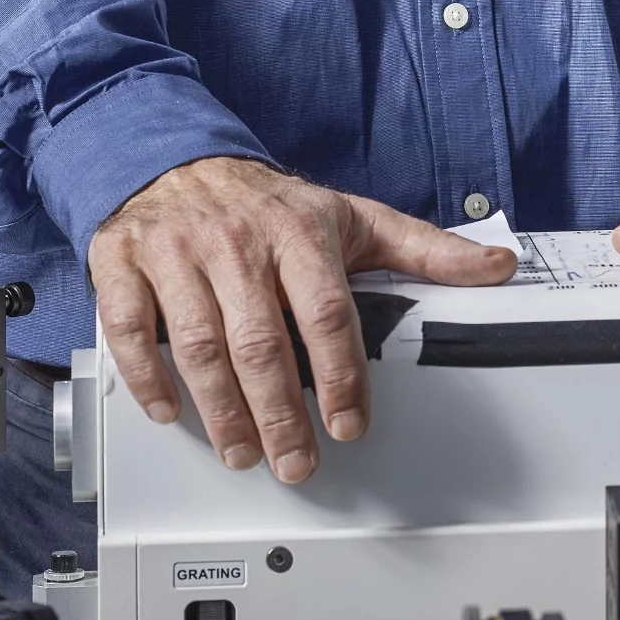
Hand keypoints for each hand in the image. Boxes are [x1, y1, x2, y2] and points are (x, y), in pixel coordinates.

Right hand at [88, 156, 513, 481]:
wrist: (175, 158)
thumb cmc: (268, 204)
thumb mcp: (353, 217)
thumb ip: (424, 249)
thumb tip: (495, 265)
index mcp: (299, 233)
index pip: (326, 313)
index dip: (340, 375)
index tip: (348, 423)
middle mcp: (236, 242)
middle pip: (261, 341)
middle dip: (279, 413)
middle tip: (294, 462)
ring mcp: (176, 252)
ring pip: (197, 343)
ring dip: (220, 409)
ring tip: (244, 452)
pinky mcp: (123, 261)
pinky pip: (130, 326)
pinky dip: (145, 374)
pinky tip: (168, 410)